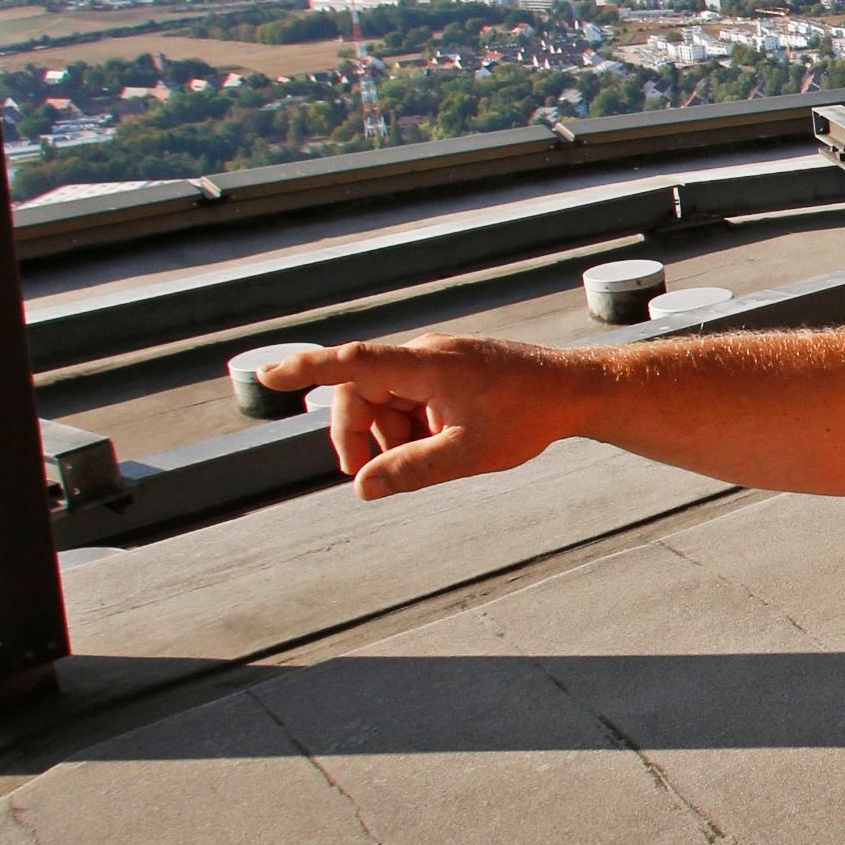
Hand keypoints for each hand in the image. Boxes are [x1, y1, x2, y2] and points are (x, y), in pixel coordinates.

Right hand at [257, 334, 581, 499]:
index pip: (352, 363)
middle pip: (361, 392)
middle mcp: (425, 356)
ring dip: (389, 436)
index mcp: (425, 366)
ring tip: (427, 460)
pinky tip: (443, 446)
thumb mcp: (469, 453)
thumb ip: (413, 471)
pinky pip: (410, 400)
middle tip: (367, 478)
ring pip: (385, 400)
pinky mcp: (449, 373)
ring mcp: (437, 363)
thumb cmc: (529, 415)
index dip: (306, 369)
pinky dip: (412, 428)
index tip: (268, 375)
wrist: (575, 391)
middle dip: (357, 436)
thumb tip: (364, 487)